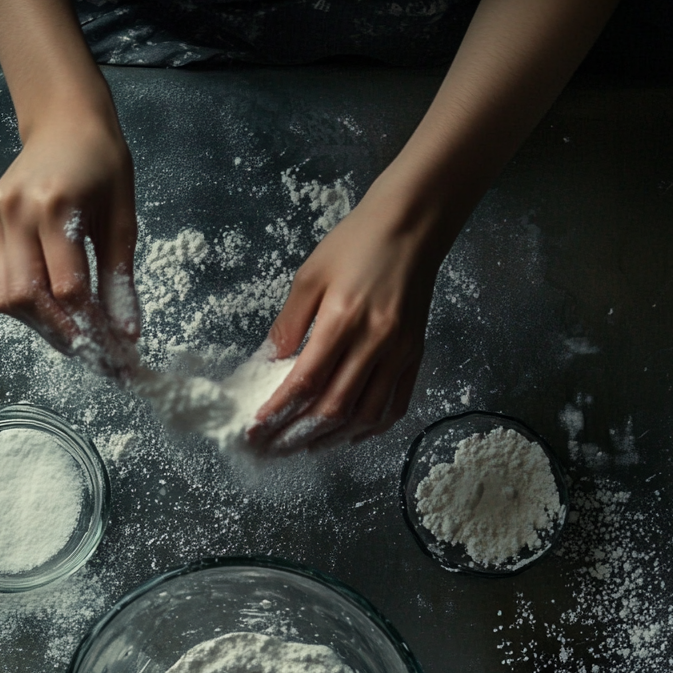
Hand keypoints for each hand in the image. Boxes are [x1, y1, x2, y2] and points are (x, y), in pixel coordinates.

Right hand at [0, 93, 139, 378]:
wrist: (64, 119)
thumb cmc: (104, 164)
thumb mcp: (122, 220)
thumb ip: (120, 280)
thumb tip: (126, 333)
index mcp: (56, 207)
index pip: (68, 289)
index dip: (92, 327)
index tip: (116, 351)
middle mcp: (17, 212)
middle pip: (28, 299)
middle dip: (62, 334)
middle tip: (93, 352)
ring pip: (8, 296)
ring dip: (42, 325)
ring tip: (76, 332)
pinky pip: (3, 277)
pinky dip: (31, 302)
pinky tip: (57, 305)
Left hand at [246, 187, 438, 454]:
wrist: (411, 226)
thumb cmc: (354, 244)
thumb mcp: (309, 276)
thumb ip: (289, 324)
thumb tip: (270, 364)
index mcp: (342, 320)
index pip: (305, 381)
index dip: (279, 411)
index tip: (256, 429)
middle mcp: (374, 342)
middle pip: (334, 407)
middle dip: (298, 433)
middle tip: (273, 447)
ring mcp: (399, 352)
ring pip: (366, 414)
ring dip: (334, 438)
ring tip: (306, 445)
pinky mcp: (415, 354)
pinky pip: (396, 403)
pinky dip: (372, 427)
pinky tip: (350, 435)